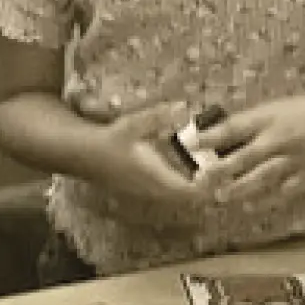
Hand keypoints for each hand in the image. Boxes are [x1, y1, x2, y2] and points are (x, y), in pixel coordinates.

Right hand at [90, 103, 212, 205]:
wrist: (82, 155)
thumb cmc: (108, 140)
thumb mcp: (134, 124)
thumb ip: (159, 116)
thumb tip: (184, 106)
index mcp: (156, 177)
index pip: (191, 191)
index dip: (209, 183)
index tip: (218, 166)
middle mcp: (154, 190)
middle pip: (189, 198)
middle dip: (208, 185)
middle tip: (222, 165)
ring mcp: (148, 193)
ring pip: (179, 197)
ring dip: (195, 185)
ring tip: (210, 166)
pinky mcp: (143, 190)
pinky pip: (170, 193)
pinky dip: (183, 183)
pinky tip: (188, 167)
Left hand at [190, 93, 304, 205]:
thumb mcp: (274, 108)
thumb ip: (249, 125)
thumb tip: (217, 137)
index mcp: (268, 118)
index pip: (234, 127)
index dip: (210, 136)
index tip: (189, 143)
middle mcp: (279, 139)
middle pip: (246, 156)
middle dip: (222, 169)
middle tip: (201, 179)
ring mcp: (294, 159)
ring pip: (264, 177)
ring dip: (242, 188)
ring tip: (223, 196)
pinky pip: (285, 190)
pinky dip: (268, 200)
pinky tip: (252, 206)